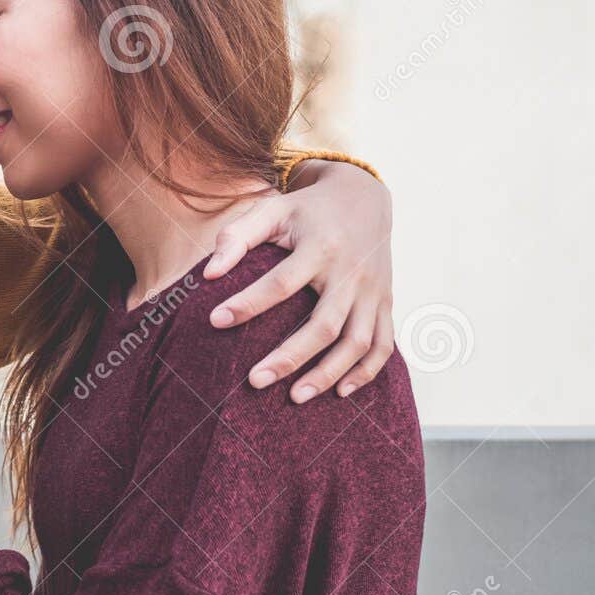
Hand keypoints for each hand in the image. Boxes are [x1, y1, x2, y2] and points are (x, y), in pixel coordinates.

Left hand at [200, 161, 393, 401]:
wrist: (363, 197)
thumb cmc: (307, 210)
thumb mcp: (272, 210)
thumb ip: (238, 236)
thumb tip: (209, 273)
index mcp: (320, 247)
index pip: (281, 282)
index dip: (248, 303)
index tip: (215, 320)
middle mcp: (351, 272)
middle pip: (324, 325)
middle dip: (289, 357)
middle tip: (254, 381)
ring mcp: (373, 291)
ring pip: (357, 342)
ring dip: (328, 373)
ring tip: (295, 397)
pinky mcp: (385, 303)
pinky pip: (383, 345)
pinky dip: (365, 372)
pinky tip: (340, 393)